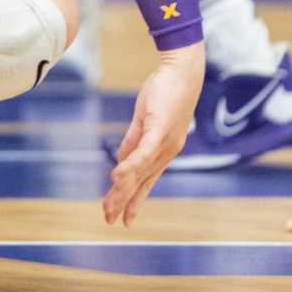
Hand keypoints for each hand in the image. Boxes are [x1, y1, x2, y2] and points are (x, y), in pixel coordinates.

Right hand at [104, 44, 202, 224]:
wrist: (182, 71)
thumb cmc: (165, 92)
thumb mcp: (146, 120)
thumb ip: (133, 141)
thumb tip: (120, 159)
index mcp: (164, 151)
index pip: (147, 180)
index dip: (135, 200)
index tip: (125, 220)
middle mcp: (167, 151)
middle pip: (141, 181)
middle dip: (123, 202)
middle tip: (109, 220)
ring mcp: (165, 141)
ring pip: (140, 172)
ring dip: (122, 190)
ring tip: (108, 206)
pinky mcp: (160, 128)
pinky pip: (143, 152)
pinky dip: (130, 166)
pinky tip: (117, 178)